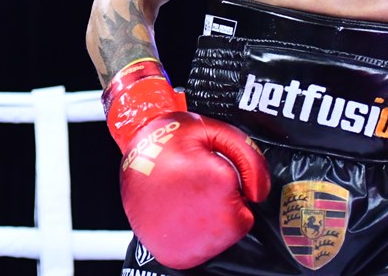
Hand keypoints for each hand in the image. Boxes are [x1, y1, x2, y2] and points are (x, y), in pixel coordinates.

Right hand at [103, 59, 270, 268]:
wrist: (128, 159)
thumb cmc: (169, 140)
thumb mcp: (212, 130)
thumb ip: (249, 156)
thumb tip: (259, 193)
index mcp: (218, 181)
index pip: (248, 192)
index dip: (229, 176)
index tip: (204, 166)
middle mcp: (209, 216)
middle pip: (239, 215)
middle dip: (223, 198)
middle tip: (194, 182)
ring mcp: (192, 240)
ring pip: (223, 233)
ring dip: (212, 217)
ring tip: (184, 197)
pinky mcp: (179, 257)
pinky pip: (204, 249)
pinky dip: (196, 235)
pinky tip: (178, 215)